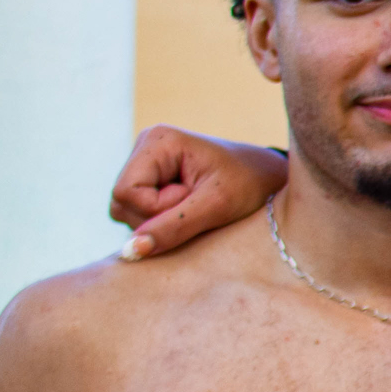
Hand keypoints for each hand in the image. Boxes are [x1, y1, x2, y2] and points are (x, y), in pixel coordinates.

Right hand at [109, 126, 288, 260]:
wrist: (268, 179)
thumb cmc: (250, 186)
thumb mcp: (217, 207)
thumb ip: (174, 228)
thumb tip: (131, 251)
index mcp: (157, 140)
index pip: (126, 193)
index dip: (156, 210)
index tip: (194, 202)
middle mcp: (145, 147)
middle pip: (122, 203)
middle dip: (159, 218)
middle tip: (200, 208)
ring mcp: (145, 165)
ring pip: (126, 212)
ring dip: (161, 222)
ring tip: (198, 207)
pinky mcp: (149, 182)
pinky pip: (137, 215)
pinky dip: (163, 221)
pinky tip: (190, 210)